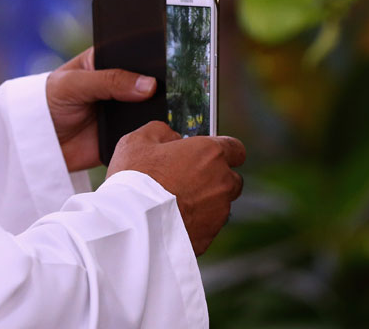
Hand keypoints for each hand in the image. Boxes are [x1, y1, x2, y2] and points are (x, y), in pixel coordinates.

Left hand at [46, 48, 157, 171]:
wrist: (38, 143)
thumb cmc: (49, 103)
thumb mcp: (74, 84)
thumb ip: (109, 81)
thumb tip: (149, 85)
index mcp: (107, 62)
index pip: (136, 54)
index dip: (151, 56)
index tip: (167, 59)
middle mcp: (120, 85)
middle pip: (150, 82)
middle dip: (160, 86)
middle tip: (167, 90)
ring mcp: (126, 110)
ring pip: (153, 108)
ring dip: (160, 111)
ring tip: (168, 110)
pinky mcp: (127, 134)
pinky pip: (146, 133)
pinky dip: (153, 133)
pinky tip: (161, 131)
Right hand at [108, 121, 244, 255]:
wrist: (132, 224)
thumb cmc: (135, 181)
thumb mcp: (138, 141)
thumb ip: (162, 132)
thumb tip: (171, 137)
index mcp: (209, 153)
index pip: (236, 149)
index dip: (223, 151)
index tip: (208, 156)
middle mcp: (222, 181)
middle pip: (231, 179)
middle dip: (214, 179)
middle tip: (186, 181)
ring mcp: (219, 211)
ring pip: (220, 205)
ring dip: (204, 203)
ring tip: (174, 205)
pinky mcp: (210, 235)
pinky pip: (208, 226)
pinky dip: (196, 223)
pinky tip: (173, 221)